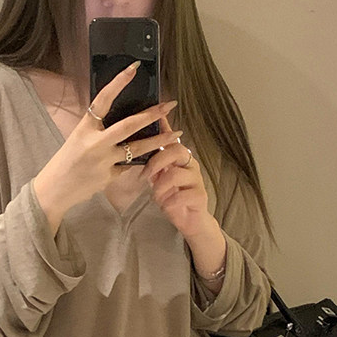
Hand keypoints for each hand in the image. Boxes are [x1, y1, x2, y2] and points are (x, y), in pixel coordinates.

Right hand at [35, 63, 180, 215]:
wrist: (55, 189)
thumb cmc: (67, 161)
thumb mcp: (78, 138)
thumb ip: (98, 129)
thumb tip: (122, 119)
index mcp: (85, 127)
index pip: (104, 99)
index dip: (118, 82)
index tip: (133, 68)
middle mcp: (95, 142)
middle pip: (129, 125)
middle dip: (152, 115)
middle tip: (169, 105)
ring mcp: (104, 160)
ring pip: (137, 148)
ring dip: (159, 141)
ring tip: (176, 135)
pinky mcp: (109, 176)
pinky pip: (128, 166)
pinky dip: (134, 162)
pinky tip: (143, 162)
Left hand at [140, 111, 211, 239]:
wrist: (191, 222)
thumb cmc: (173, 199)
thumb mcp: (160, 180)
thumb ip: (153, 166)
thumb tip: (136, 150)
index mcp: (179, 158)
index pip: (171, 138)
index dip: (164, 126)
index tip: (155, 114)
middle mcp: (190, 164)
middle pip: (175, 150)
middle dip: (156, 162)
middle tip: (145, 176)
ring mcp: (196, 179)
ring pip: (175, 174)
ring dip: (160, 187)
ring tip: (156, 197)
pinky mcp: (199, 195)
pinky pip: (181, 194)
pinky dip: (169, 201)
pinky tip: (166, 206)